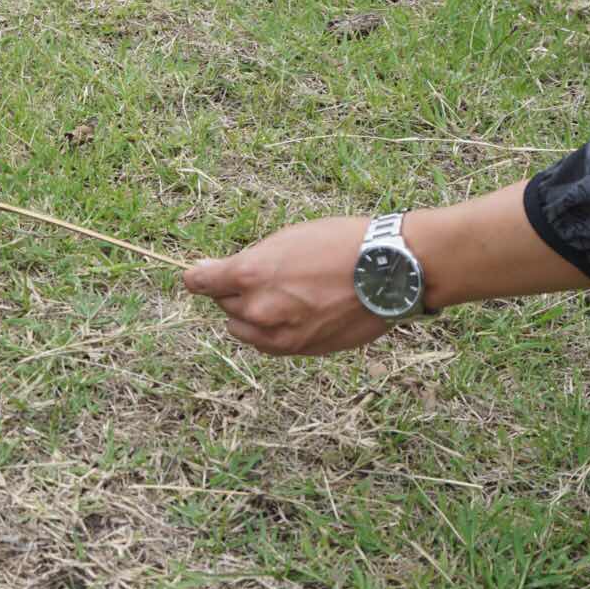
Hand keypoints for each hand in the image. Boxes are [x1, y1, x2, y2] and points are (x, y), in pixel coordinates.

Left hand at [181, 217, 390, 355]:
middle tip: (264, 277)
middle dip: (233, 291)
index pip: (199, 282)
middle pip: (223, 303)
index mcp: (250, 272)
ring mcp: (277, 333)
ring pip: (240, 327)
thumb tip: (209, 272)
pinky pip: (264, 344)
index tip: (201, 275)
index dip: (200, 277)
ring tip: (281, 296)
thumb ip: (248, 260)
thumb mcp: (288, 238)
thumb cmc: (341, 243)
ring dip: (248, 314)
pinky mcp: (297, 349)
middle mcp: (258, 307)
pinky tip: (290, 314)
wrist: (389, 271)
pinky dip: (267, 332)